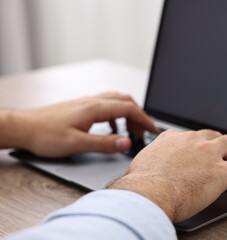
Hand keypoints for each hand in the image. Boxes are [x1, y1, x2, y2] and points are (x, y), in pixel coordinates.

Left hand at [4, 92, 157, 156]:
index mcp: (95, 108)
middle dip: (139, 115)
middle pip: (125, 101)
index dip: (144, 119)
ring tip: (131, 131)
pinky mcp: (82, 107)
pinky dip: (116, 115)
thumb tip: (127, 143)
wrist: (24, 127)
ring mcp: (87, 103)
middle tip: (144, 132)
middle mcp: (93, 101)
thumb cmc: (46, 135)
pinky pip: (106, 106)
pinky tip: (113, 128)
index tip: (153, 130)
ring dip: (128, 114)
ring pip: (116, 101)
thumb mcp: (78, 144)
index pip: (129, 109)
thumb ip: (105, 143)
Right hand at [108, 129, 226, 222]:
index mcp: (173, 138)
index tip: (200, 150)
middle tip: (223, 153)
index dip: (198, 144)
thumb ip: (152, 159)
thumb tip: (150, 165)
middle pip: (213, 135)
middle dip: (219, 143)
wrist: (148, 193)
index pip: (190, 136)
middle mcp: (192, 141)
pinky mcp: (221, 171)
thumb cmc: (142, 184)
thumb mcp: (143, 163)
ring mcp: (208, 154)